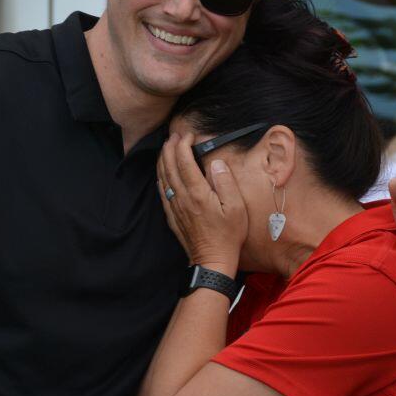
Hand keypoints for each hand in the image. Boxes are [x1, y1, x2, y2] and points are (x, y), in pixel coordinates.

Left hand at [157, 133, 246, 272]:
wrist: (213, 260)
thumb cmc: (228, 234)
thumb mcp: (236, 207)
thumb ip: (225, 182)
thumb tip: (216, 162)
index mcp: (198, 193)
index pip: (184, 161)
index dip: (183, 144)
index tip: (188, 135)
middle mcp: (182, 198)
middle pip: (169, 166)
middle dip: (169, 147)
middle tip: (174, 136)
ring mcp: (175, 207)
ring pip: (162, 177)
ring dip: (162, 160)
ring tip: (166, 148)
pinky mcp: (172, 216)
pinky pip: (161, 192)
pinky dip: (160, 177)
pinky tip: (162, 173)